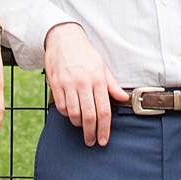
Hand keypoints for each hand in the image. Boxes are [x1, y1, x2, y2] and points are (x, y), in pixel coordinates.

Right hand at [44, 22, 128, 146]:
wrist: (64, 37)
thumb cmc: (85, 53)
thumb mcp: (102, 66)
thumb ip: (112, 85)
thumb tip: (124, 98)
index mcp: (98, 79)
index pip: (104, 111)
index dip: (104, 129)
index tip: (103, 140)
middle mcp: (83, 82)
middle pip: (89, 116)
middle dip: (91, 133)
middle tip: (91, 141)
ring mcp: (68, 83)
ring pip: (74, 114)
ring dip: (78, 124)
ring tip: (81, 125)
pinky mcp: (56, 84)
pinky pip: (61, 107)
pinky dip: (66, 114)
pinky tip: (71, 113)